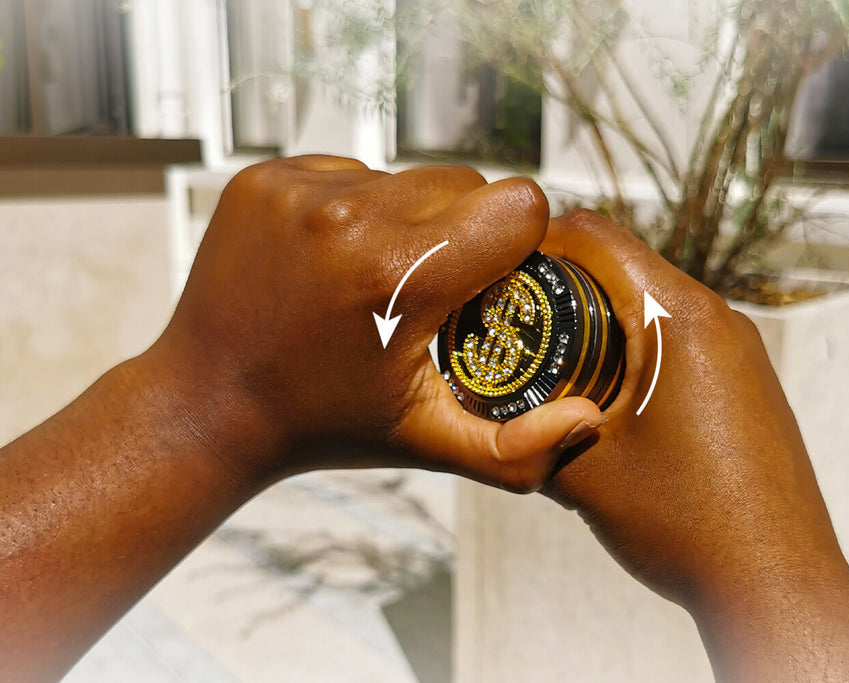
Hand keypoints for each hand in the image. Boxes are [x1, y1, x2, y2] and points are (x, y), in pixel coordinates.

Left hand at [153, 157, 601, 490]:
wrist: (207, 404)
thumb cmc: (323, 425)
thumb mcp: (426, 442)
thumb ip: (518, 447)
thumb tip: (591, 418)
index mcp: (398, 276)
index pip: (518, 205)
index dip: (519, 247)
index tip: (491, 288)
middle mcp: (348, 216)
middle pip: (468, 182)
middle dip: (467, 233)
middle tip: (434, 292)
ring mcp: (300, 189)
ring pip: (409, 174)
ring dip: (413, 219)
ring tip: (379, 279)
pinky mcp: (267, 177)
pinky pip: (354, 169)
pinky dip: (361, 208)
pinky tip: (339, 260)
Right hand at [538, 210, 848, 679]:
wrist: (775, 583)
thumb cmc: (689, 525)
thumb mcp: (583, 471)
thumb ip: (529, 426)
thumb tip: (492, 411)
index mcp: (680, 319)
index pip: (594, 236)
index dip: (534, 242)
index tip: (494, 271)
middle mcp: (719, 319)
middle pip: (624, 264)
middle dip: (562, 286)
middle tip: (512, 323)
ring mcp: (741, 349)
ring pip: (654, 303)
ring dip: (601, 321)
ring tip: (555, 367)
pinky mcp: (748, 380)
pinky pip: (682, 338)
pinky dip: (637, 350)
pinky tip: (609, 400)